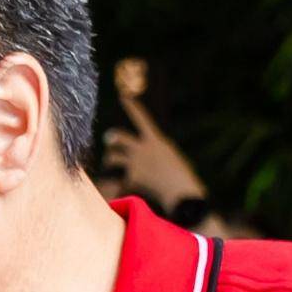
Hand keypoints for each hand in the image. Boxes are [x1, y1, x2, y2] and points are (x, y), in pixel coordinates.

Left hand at [93, 55, 208, 213]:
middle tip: (108, 139)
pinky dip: (116, 189)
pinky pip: (117, 182)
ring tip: (109, 165)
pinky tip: (115, 194)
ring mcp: (135, 162)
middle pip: (119, 137)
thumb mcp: (171, 157)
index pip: (142, 119)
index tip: (124, 97)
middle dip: (112, 138)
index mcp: (156, 141)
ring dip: (109, 161)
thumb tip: (145, 154)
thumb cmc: (182, 176)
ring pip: (113, 157)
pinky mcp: (130, 177)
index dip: (132, 108)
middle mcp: (143, 148)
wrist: (181, 190)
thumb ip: (156, 152)